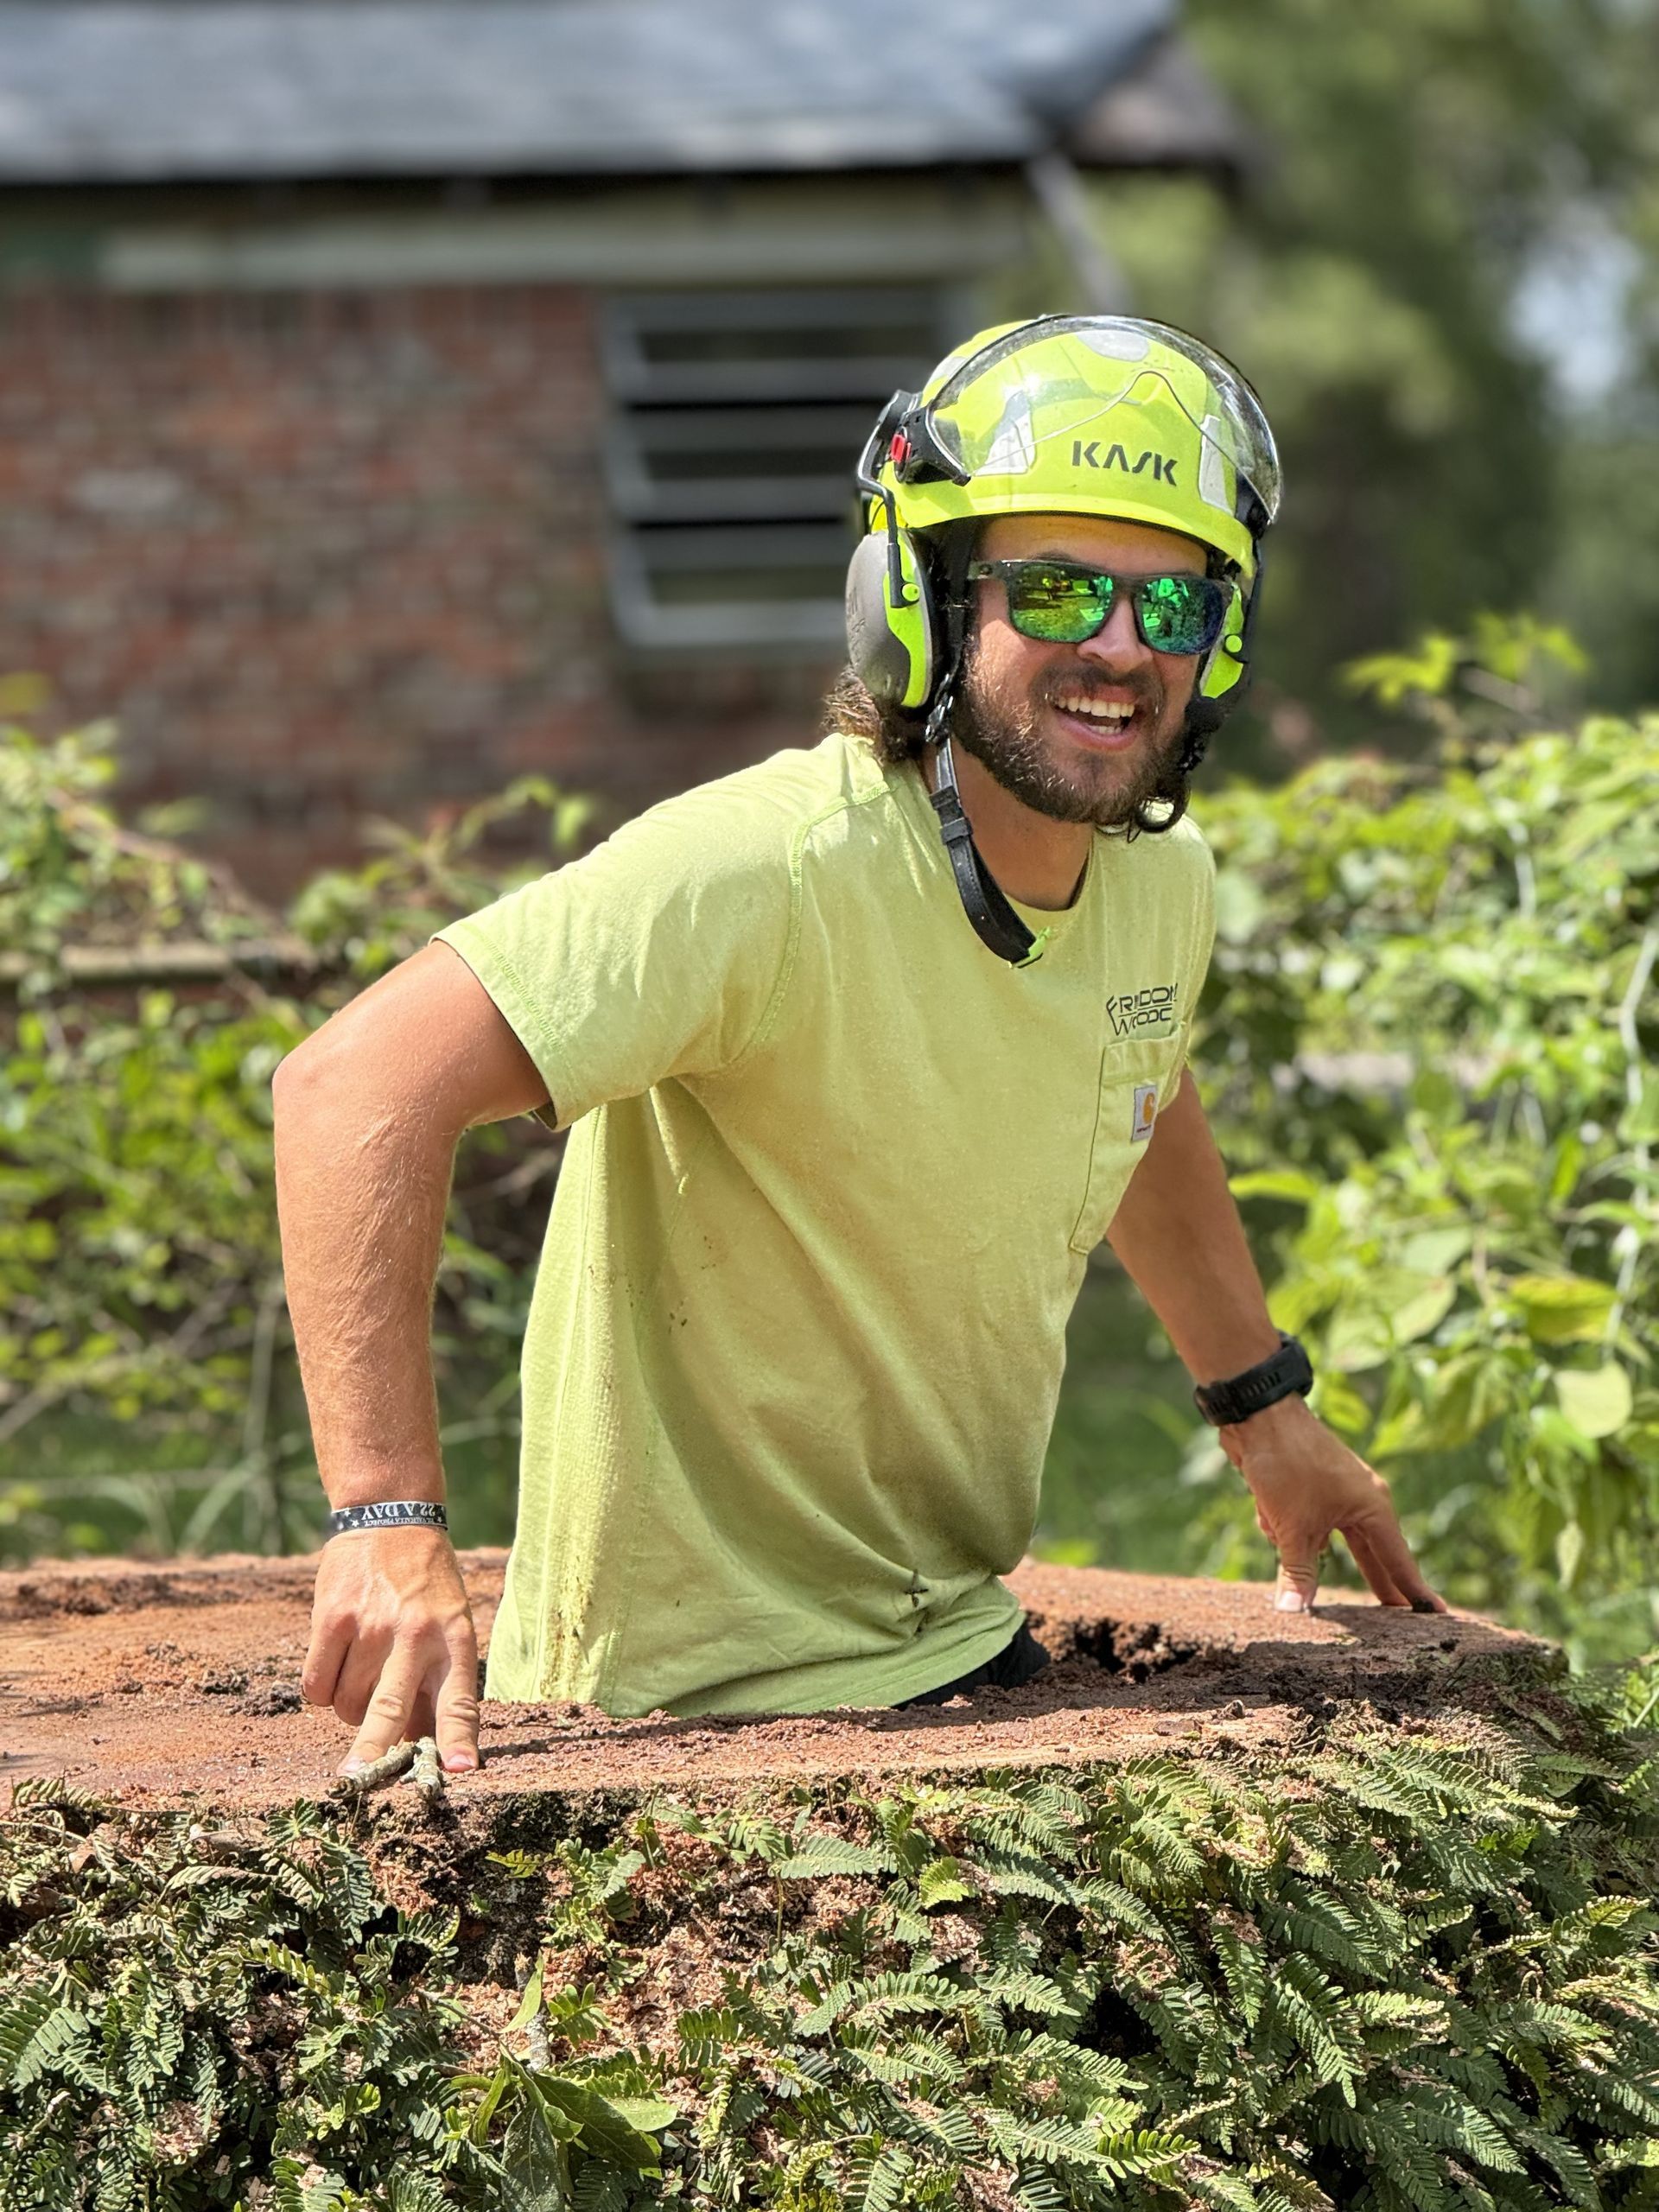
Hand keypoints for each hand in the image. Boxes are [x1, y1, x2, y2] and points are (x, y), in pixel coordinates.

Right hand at [302, 1526, 481, 1773]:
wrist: (391, 1516)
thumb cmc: (426, 1586)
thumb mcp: (451, 1624)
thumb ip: (437, 1681)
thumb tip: (419, 1749)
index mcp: (455, 1639)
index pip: (460, 1699)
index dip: (457, 1738)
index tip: (456, 1772)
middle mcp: (416, 1635)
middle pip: (391, 1709)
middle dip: (375, 1753)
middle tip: (358, 1781)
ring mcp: (372, 1626)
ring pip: (348, 1706)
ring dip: (351, 1708)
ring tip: (363, 1672)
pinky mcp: (333, 1617)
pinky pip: (316, 1687)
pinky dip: (322, 1690)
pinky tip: (335, 1665)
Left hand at [1220, 1395, 1446, 1614]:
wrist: (1258, 1417)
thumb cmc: (1288, 1466)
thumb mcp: (1293, 1527)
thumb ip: (1297, 1573)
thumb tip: (1293, 1612)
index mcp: (1373, 1508)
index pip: (1398, 1560)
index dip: (1413, 1591)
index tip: (1438, 1615)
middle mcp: (1361, 1501)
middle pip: (1370, 1555)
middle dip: (1374, 1582)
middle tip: (1400, 1619)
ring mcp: (1335, 1495)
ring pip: (1319, 1539)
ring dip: (1294, 1540)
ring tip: (1277, 1517)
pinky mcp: (1309, 1491)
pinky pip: (1298, 1523)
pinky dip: (1279, 1522)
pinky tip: (1263, 1506)